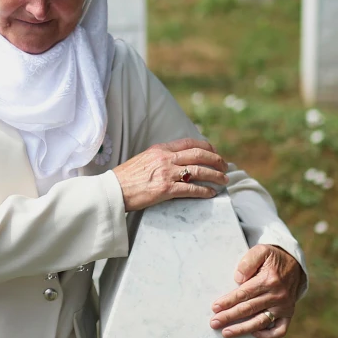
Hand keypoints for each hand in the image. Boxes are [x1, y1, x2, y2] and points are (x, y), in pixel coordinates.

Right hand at [110, 138, 228, 211]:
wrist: (113, 190)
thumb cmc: (126, 177)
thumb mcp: (143, 159)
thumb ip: (160, 158)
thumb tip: (176, 161)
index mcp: (160, 149)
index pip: (189, 143)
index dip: (207, 146)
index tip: (215, 152)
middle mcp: (165, 158)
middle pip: (199, 154)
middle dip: (216, 160)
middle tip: (225, 166)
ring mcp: (166, 173)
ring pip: (199, 171)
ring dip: (215, 175)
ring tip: (224, 180)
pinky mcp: (165, 190)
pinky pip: (191, 189)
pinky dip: (205, 191)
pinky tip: (211, 194)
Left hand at [209, 245, 303, 337]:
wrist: (294, 263)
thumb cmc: (272, 258)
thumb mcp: (261, 251)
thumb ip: (248, 262)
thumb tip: (238, 279)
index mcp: (269, 280)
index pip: (244, 293)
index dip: (228, 301)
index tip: (215, 307)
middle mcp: (277, 295)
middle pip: (249, 309)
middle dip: (229, 317)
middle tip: (214, 323)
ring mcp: (284, 306)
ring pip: (261, 322)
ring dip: (242, 329)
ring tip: (226, 333)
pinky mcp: (289, 314)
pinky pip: (280, 330)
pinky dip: (268, 335)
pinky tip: (253, 334)